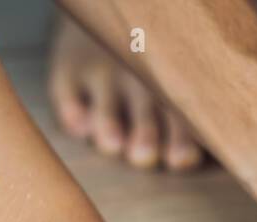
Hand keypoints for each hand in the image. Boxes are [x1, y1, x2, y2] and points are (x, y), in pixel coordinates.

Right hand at [47, 12, 203, 170]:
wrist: (105, 22)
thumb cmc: (151, 82)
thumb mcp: (170, 96)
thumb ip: (182, 131)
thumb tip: (188, 163)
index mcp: (169, 92)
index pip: (178, 117)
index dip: (180, 139)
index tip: (178, 160)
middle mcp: (137, 80)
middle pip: (144, 108)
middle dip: (145, 132)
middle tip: (143, 157)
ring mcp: (101, 74)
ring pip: (106, 103)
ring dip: (109, 123)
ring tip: (111, 145)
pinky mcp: (69, 73)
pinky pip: (67, 92)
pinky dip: (72, 111)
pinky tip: (78, 130)